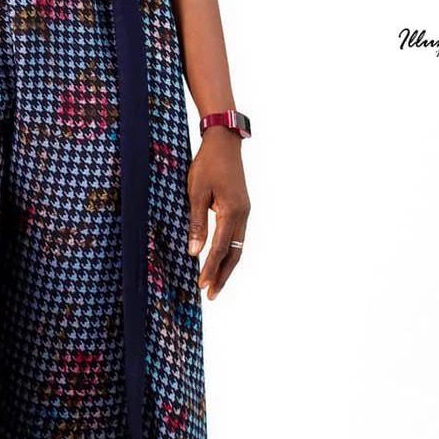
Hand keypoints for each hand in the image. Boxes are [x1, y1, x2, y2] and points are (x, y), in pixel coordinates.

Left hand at [186, 128, 250, 299]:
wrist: (224, 143)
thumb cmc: (207, 165)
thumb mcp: (196, 192)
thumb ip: (196, 223)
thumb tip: (194, 252)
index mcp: (232, 212)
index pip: (220, 248)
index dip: (211, 269)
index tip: (202, 287)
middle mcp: (242, 215)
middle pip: (234, 253)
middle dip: (222, 276)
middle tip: (212, 295)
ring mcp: (244, 212)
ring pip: (237, 246)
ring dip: (226, 266)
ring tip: (216, 284)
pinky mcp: (241, 208)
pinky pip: (237, 236)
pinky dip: (229, 252)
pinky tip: (221, 260)